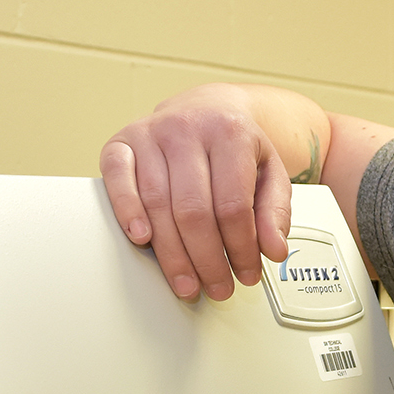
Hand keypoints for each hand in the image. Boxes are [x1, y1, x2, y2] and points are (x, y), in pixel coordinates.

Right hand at [100, 85, 295, 300]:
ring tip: (187, 282)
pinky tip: (141, 239)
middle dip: (207, 259)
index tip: (246, 274)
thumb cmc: (235, 145)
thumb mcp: (270, 171)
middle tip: (217, 286)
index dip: (240, 248)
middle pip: (194, 210)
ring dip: (172, 254)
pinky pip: (117, 179)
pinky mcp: (121, 142)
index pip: (233, 204)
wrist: (205, 107)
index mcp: (230, 131)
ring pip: (157, 204)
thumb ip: (275, 211)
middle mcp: (187, 128)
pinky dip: (127, 211)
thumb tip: (274, 249)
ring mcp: (151, 133)